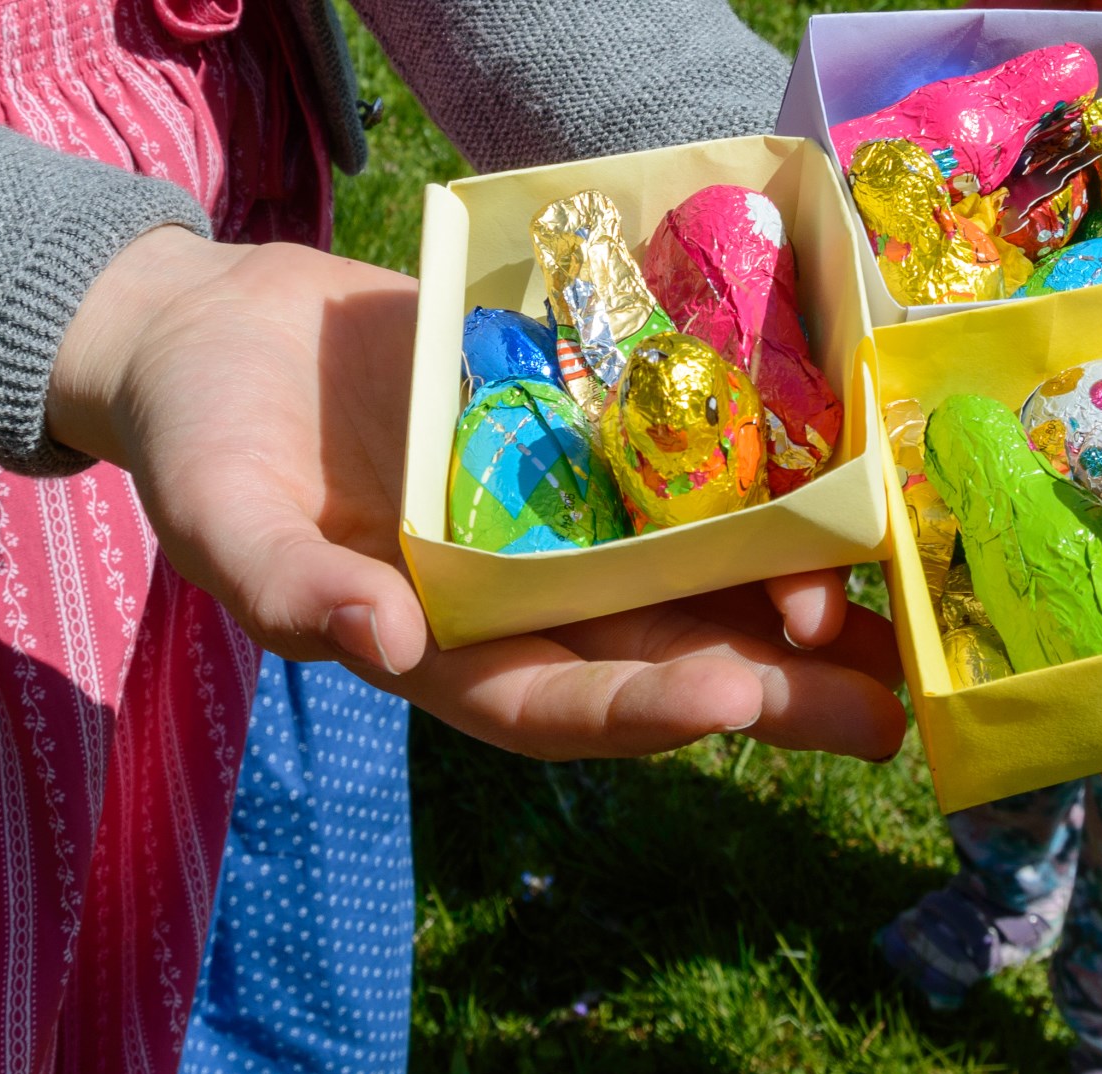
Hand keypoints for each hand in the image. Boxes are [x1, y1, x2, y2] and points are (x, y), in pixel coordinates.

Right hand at [49, 227, 908, 761]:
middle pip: (660, 658)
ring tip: (898, 618)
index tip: (729, 699)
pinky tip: (840, 480)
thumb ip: (292, 590)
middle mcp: (525, 598)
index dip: (638, 711)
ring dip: (793, 597)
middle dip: (770, 685)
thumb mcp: (222, 520)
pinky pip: (679, 465)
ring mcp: (564, 518)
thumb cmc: (203, 445)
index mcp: (446, 649)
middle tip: (883, 712)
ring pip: (694, 576)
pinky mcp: (585, 433)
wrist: (231, 333)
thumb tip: (382, 646)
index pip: (553, 704)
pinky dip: (756, 477)